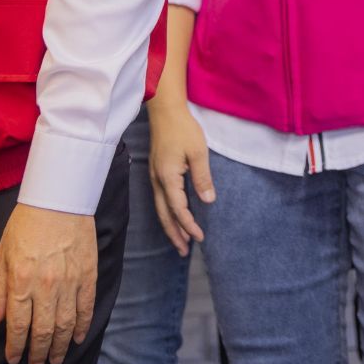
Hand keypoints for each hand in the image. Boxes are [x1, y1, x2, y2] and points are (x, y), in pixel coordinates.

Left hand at [0, 203, 98, 363]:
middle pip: (43, 332)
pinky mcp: (88, 274)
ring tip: (56, 359)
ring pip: (66, 325)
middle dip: (38, 353)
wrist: (59, 198)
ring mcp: (70, 282)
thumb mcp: (3, 254)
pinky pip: (87, 308)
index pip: (17, 326)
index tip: (13, 359)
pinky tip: (78, 337)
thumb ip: (0, 290)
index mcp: (21, 281)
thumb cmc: (26, 224)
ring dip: (61, 346)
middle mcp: (46, 286)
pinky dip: (83, 326)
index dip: (15, 347)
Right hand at [148, 93, 214, 254]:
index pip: (178, 210)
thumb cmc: (183, 129)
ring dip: (170, 226)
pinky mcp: (157, 172)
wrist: (165, 112)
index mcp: (168, 178)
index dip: (189, 226)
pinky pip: (161, 200)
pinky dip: (167, 213)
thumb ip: (202, 177)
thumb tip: (208, 201)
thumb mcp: (198, 152)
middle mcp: (157, 181)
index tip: (200, 238)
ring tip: (180, 241)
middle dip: (174, 234)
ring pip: (161, 209)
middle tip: (184, 252)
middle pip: (165, 215)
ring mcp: (155, 177)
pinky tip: (174, 217)